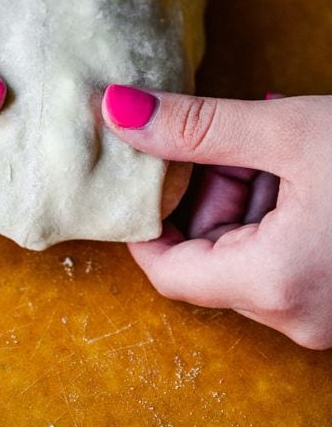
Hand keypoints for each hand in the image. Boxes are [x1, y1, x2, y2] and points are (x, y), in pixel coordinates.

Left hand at [103, 85, 331, 349]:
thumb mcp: (290, 132)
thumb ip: (195, 126)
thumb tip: (116, 109)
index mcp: (273, 285)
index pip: (166, 272)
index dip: (144, 222)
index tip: (140, 176)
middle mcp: (299, 316)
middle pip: (209, 258)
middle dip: (207, 193)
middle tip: (229, 142)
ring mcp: (330, 315)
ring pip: (251, 257)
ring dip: (247, 197)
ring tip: (273, 146)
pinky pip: (290, 262)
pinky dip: (281, 214)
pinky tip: (298, 167)